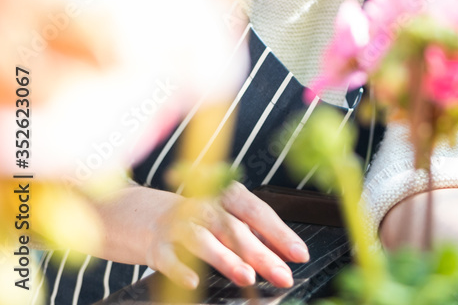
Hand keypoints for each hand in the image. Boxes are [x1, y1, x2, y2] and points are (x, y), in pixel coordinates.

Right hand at [145, 181, 309, 289]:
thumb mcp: (225, 217)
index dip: (280, 233)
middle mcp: (204, 207)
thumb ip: (253, 233)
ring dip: (227, 259)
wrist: (136, 212)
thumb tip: (285, 254)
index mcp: (226, 197)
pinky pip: (169, 258)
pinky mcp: (157, 245)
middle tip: (282, 274)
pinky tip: (194, 281)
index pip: (258, 213)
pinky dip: (181, 269)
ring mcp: (178, 224)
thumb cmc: (194, 218)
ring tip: (247, 277)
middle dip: (262, 253)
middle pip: (236, 229)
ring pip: (205, 240)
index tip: (299, 254)